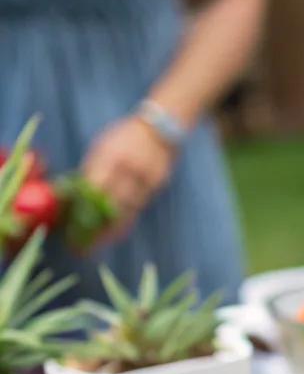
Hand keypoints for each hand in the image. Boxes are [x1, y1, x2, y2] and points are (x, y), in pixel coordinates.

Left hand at [80, 115, 175, 235]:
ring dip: (111, 230)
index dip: (83, 208)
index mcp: (111, 155)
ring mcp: (145, 178)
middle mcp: (129, 168)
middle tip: (84, 245)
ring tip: (98, 244)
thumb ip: (92, 167)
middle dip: (95, 227)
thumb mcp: (104, 144)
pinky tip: (117, 233)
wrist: (161, 128)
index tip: (72, 225)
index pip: (94, 187)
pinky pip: (138, 209)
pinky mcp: (157, 186)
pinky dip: (126, 222)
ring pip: (126, 211)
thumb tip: (78, 192)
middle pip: (110, 204)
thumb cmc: (126, 135)